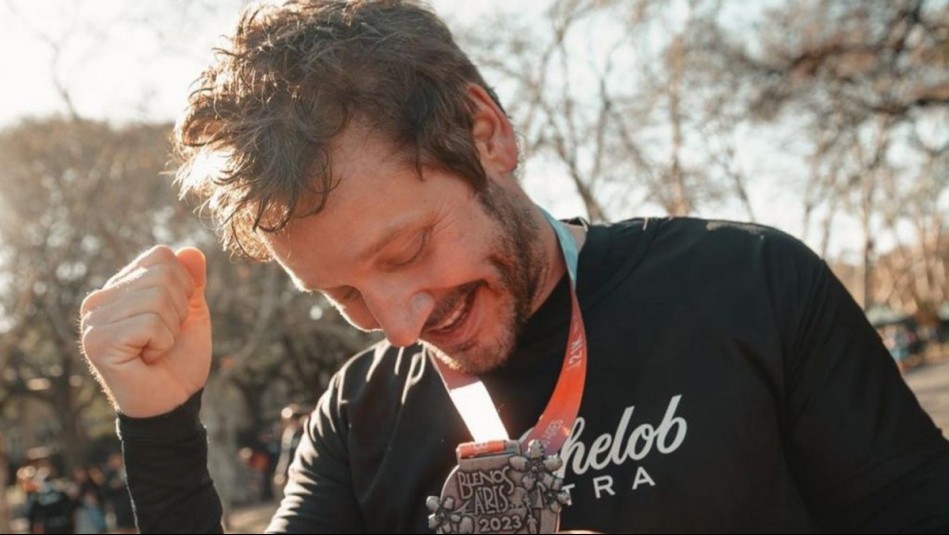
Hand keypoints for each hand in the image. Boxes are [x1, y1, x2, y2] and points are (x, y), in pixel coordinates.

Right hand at [80, 246, 211, 417]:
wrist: (174, 402)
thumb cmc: (179, 358)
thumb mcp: (191, 312)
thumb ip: (191, 280)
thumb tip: (191, 249)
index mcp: (118, 288)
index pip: (161, 256)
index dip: (184, 285)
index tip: (174, 316)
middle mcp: (98, 300)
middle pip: (162, 274)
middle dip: (179, 309)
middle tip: (164, 338)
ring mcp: (93, 321)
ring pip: (157, 298)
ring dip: (170, 329)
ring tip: (154, 349)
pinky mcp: (97, 342)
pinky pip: (150, 323)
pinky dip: (162, 343)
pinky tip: (147, 359)